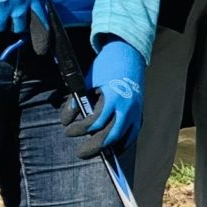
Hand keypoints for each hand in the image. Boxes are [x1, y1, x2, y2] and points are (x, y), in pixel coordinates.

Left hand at [71, 38, 144, 159]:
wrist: (128, 54)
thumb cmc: (106, 66)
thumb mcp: (87, 81)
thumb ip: (77, 100)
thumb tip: (67, 119)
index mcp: (113, 97)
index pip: (95, 122)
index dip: (79, 129)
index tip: (67, 131)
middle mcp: (127, 107)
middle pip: (111, 135)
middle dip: (94, 146)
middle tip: (80, 153)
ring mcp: (136, 111)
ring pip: (124, 137)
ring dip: (110, 147)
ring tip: (96, 152)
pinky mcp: (139, 112)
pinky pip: (133, 133)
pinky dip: (123, 142)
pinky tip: (113, 148)